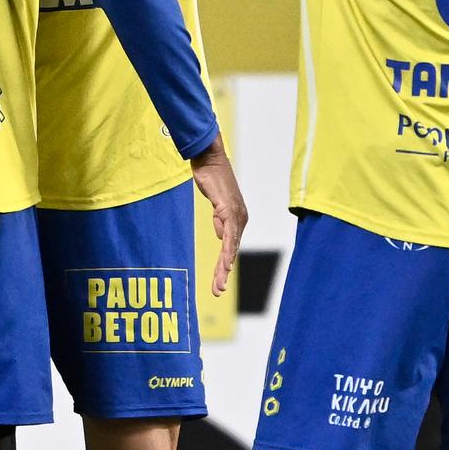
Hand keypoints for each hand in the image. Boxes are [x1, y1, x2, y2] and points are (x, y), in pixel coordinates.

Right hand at [190, 135, 249, 297]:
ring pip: (230, 248)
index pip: (230, 248)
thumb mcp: (215, 204)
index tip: (218, 282)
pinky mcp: (228, 210)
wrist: (209, 159)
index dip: (223, 265)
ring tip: (218, 285)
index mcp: (236, 219)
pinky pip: (228, 235)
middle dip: (222, 273)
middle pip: (231, 252)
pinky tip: (225, 264)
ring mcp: (235, 215)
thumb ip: (219, 220)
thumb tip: (221, 236)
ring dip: (223, 268)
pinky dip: (227, 251)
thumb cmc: (211, 178)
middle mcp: (240, 219)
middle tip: (216, 291)